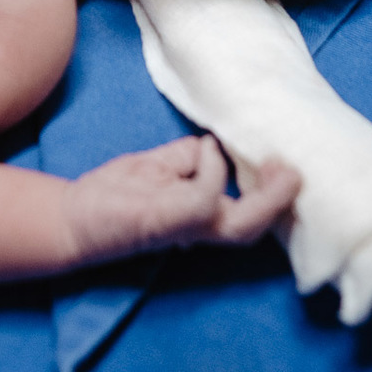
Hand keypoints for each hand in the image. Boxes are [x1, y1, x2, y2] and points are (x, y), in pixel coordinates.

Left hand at [61, 135, 299, 265]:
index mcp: (199, 216)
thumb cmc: (118, 193)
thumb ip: (190, 157)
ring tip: (282, 170)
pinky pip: (203, 199)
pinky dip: (213, 172)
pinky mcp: (164, 221)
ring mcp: (183, 227)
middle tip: (296, 171)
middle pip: (251, 227)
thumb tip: (214, 143)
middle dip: (280, 202)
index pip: (247, 214)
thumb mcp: (161, 164)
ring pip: (238, 224)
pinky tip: (208, 149)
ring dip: (264, 199)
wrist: (74, 215)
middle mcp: (197, 227)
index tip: (289, 165)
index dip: (273, 197)